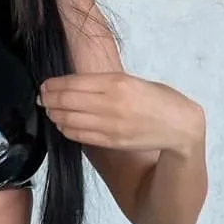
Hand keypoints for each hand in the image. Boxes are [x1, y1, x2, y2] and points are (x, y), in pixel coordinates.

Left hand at [39, 72, 204, 156]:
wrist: (180, 126)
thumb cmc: (157, 99)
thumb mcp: (132, 81)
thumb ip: (104, 83)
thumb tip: (71, 85)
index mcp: (116, 82)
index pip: (71, 83)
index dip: (52, 85)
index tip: (45, 86)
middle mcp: (111, 103)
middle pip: (65, 102)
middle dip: (48, 100)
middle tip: (43, 98)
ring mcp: (110, 125)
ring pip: (68, 120)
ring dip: (54, 115)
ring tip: (52, 111)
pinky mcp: (111, 141)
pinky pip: (78, 135)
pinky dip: (66, 129)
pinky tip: (65, 124)